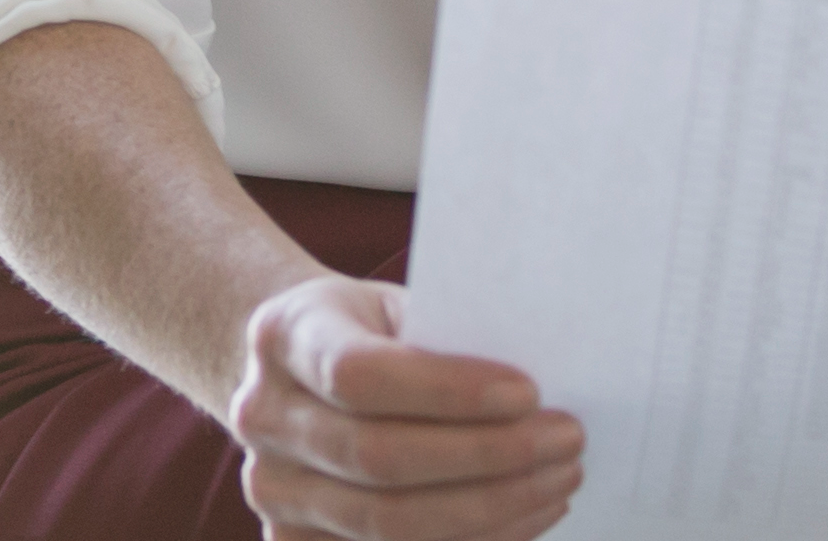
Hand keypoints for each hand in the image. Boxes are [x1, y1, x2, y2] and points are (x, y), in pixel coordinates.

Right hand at [223, 274, 582, 539]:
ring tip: (558, 481)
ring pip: (386, 525)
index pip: (357, 374)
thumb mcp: (397, 308)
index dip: (446, 391)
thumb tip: (545, 386)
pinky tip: (522, 517)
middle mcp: (261, 416)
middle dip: (487, 458)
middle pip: (376, 459)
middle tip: (566, 442)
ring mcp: (271, 490)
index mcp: (283, 335)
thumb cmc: (373, 332)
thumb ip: (448, 338)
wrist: (303, 372)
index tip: (529, 393)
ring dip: (491, 510)